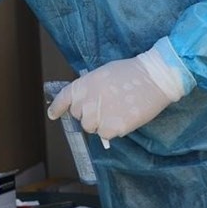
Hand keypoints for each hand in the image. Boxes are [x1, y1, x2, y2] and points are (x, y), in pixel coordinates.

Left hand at [47, 50, 186, 144]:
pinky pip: (106, 135)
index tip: (53, 115)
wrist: (153, 78)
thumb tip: (86, 103)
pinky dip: (114, 130)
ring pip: (92, 128)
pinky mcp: (113, 126)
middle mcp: (87, 100)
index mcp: (84, 84)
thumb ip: (90, 89)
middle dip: (90, 114)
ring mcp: (99, 114)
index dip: (58, 108)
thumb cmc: (130, 73)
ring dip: (102, 124)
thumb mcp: (103, 74)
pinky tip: (124, 117)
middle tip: (107, 106)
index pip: (64, 98)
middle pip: (80, 117)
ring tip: (118, 111)